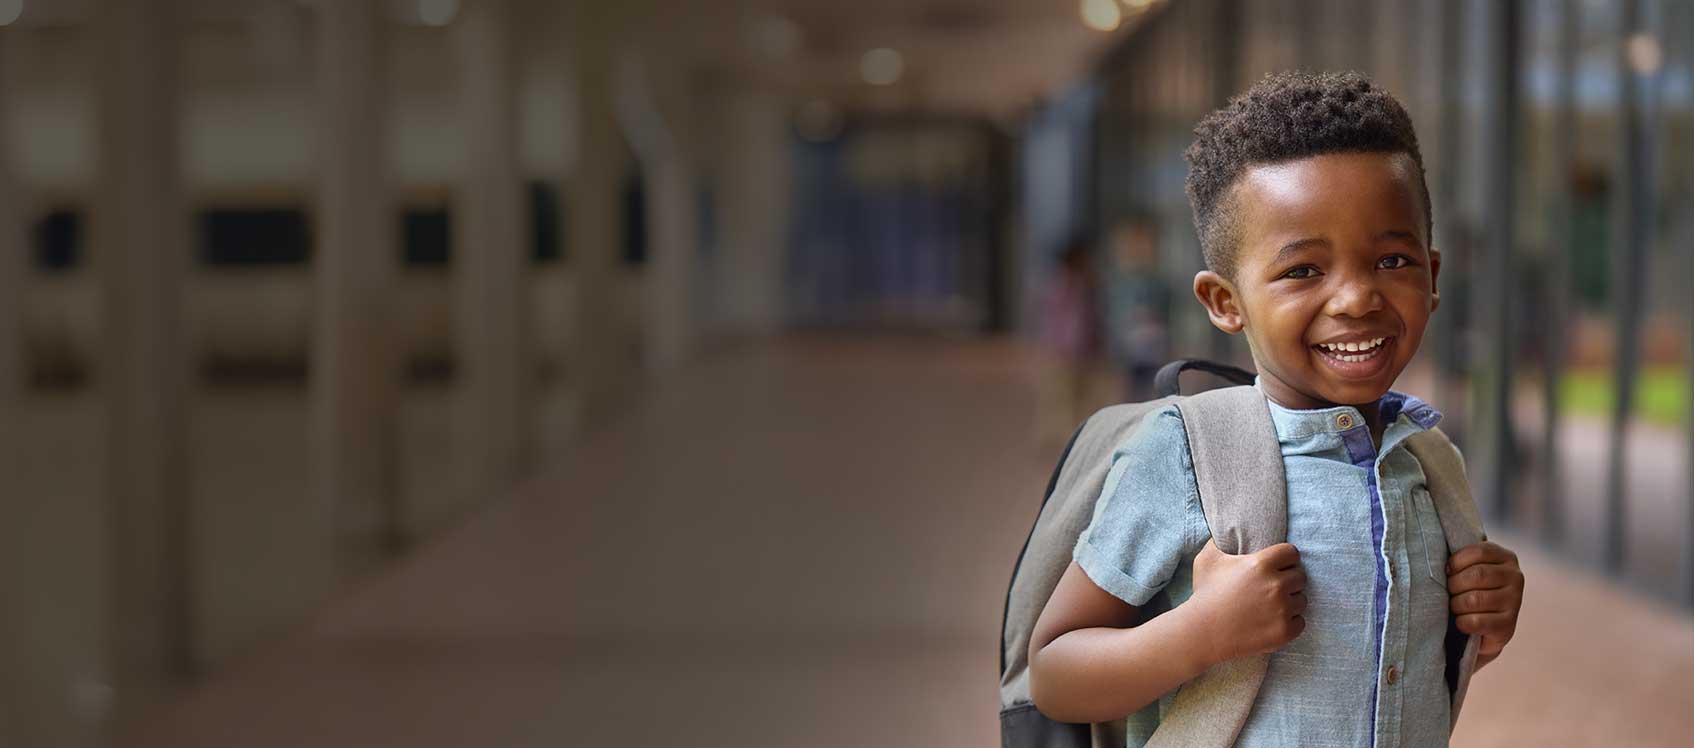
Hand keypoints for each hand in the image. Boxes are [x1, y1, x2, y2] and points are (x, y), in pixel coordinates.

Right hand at [1187, 541, 1306, 664]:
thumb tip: (1224, 532)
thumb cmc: (1205, 594)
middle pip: (1300, 576)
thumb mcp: (1207, 560)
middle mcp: (1276, 585)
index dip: (1285, 558)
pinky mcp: (1284, 631)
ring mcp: (1282, 609)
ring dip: (1290, 602)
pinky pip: (1300, 622)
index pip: (1292, 553)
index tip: (1279, 566)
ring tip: (1270, 606)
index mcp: (1261, 563)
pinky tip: (1272, 621)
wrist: (1203, 632)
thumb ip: (1219, 541)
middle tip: (1272, 588)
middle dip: (1289, 580)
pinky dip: (1289, 623)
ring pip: (1301, 600)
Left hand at [1447, 541, 1523, 668]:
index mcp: (1506, 558)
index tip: (1448, 571)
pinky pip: (1476, 621)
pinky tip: (1462, 621)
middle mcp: (1515, 577)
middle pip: (1477, 575)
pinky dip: (1462, 622)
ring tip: (1455, 606)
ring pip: (1474, 599)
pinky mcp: (1508, 626)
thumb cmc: (1469, 589)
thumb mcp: (1468, 568)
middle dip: (1454, 585)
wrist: (1483, 626)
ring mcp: (1515, 602)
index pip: (1479, 552)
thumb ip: (1461, 558)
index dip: (1457, 562)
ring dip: (1456, 605)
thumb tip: (1435, 556)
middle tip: (1450, 592)